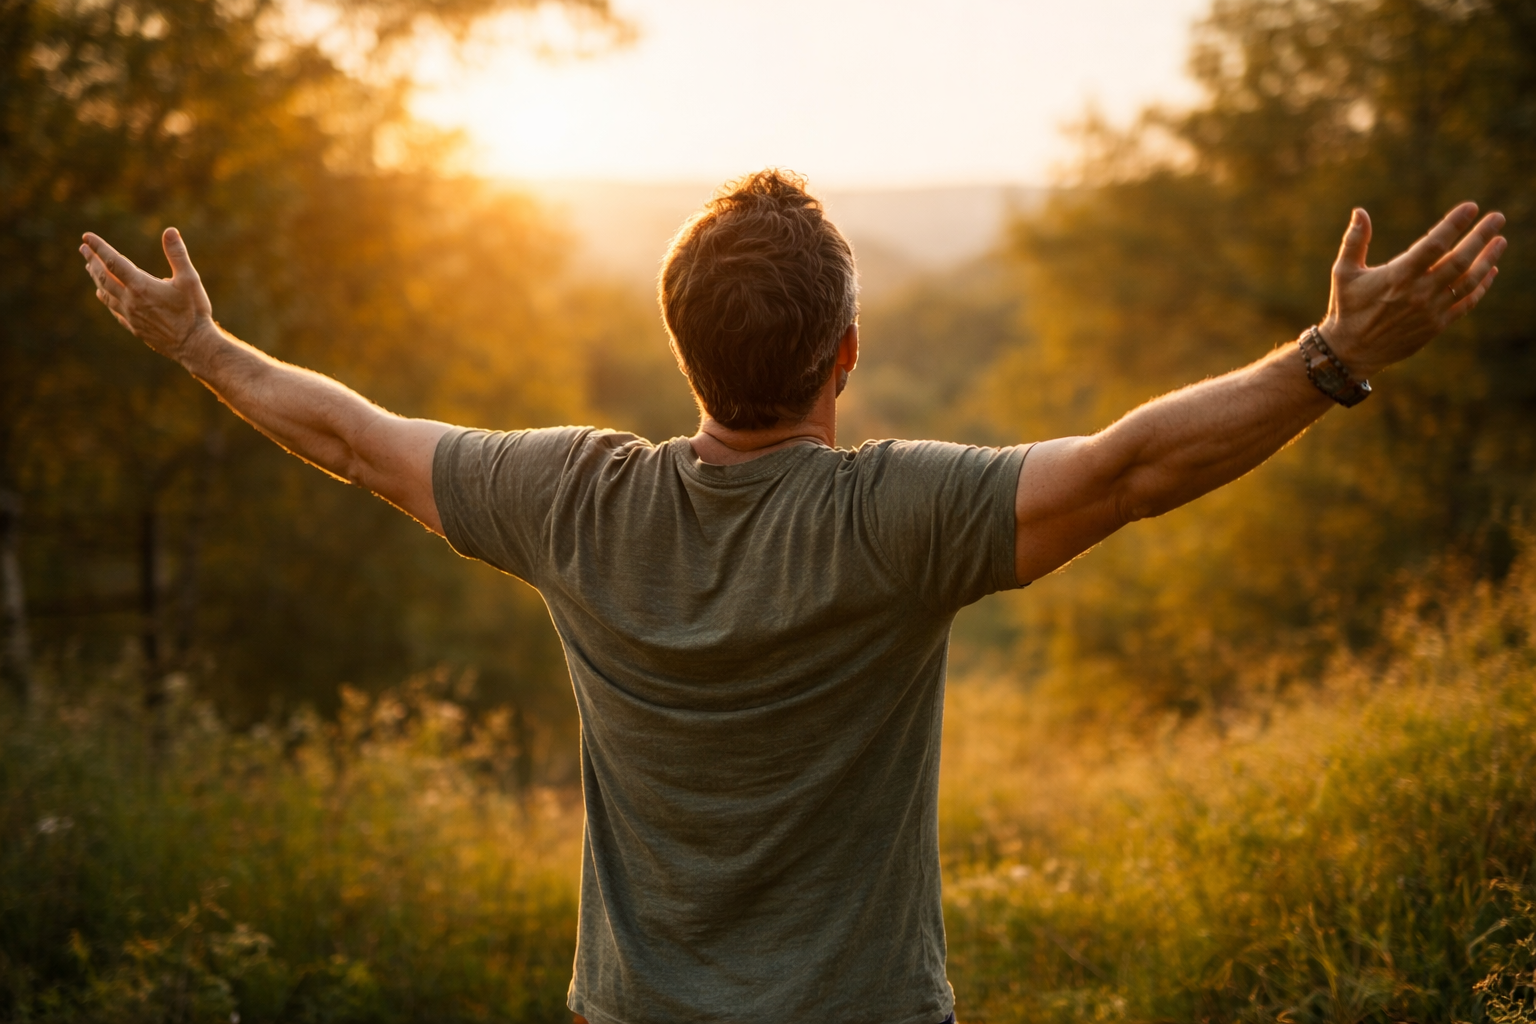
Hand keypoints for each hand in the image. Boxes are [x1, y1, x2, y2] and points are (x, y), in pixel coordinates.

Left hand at [81, 228, 215, 361]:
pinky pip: (114, 310)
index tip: (87, 236)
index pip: (113, 261)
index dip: (99, 247)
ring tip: (90, 268)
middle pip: (104, 276)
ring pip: (106, 293)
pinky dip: (105, 298)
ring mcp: (130, 315)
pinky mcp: (134, 327)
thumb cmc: (194, 311)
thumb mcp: (190, 279)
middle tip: (83, 249)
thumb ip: (177, 255)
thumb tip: (170, 231)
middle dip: (92, 260)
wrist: (194, 345)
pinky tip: (103, 295)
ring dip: (96, 278)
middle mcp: (130, 300)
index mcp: (140, 286)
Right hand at [1320, 203, 1505, 379]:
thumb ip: (1354, 241)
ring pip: (1468, 281)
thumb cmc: (1346, 308)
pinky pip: (1466, 303)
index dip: (1454, 224)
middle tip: (1497, 218)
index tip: (1471, 207)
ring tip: (1500, 241)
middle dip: (1481, 236)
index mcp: (1398, 275)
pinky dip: (1481, 287)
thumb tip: (1360, 212)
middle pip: (1459, 260)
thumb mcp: (1343, 272)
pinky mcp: (1436, 325)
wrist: (1351, 352)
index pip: (1434, 244)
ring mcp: (1431, 310)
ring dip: (1488, 260)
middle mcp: (1419, 292)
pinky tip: (1491, 271)